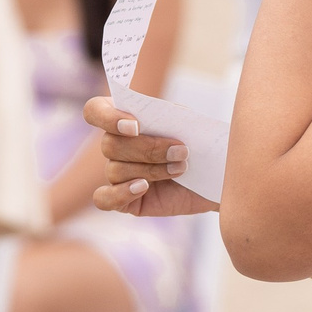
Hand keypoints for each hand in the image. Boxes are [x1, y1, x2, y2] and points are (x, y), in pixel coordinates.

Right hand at [83, 97, 217, 216]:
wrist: (217, 176)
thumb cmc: (201, 143)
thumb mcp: (189, 123)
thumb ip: (170, 115)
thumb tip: (158, 116)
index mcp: (124, 118)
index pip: (94, 111)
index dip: (108, 118)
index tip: (135, 126)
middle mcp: (115, 145)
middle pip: (109, 144)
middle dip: (147, 148)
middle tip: (181, 150)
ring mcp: (117, 174)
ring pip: (115, 170)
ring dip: (151, 169)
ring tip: (180, 168)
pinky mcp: (124, 200)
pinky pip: (105, 199)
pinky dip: (121, 193)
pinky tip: (143, 187)